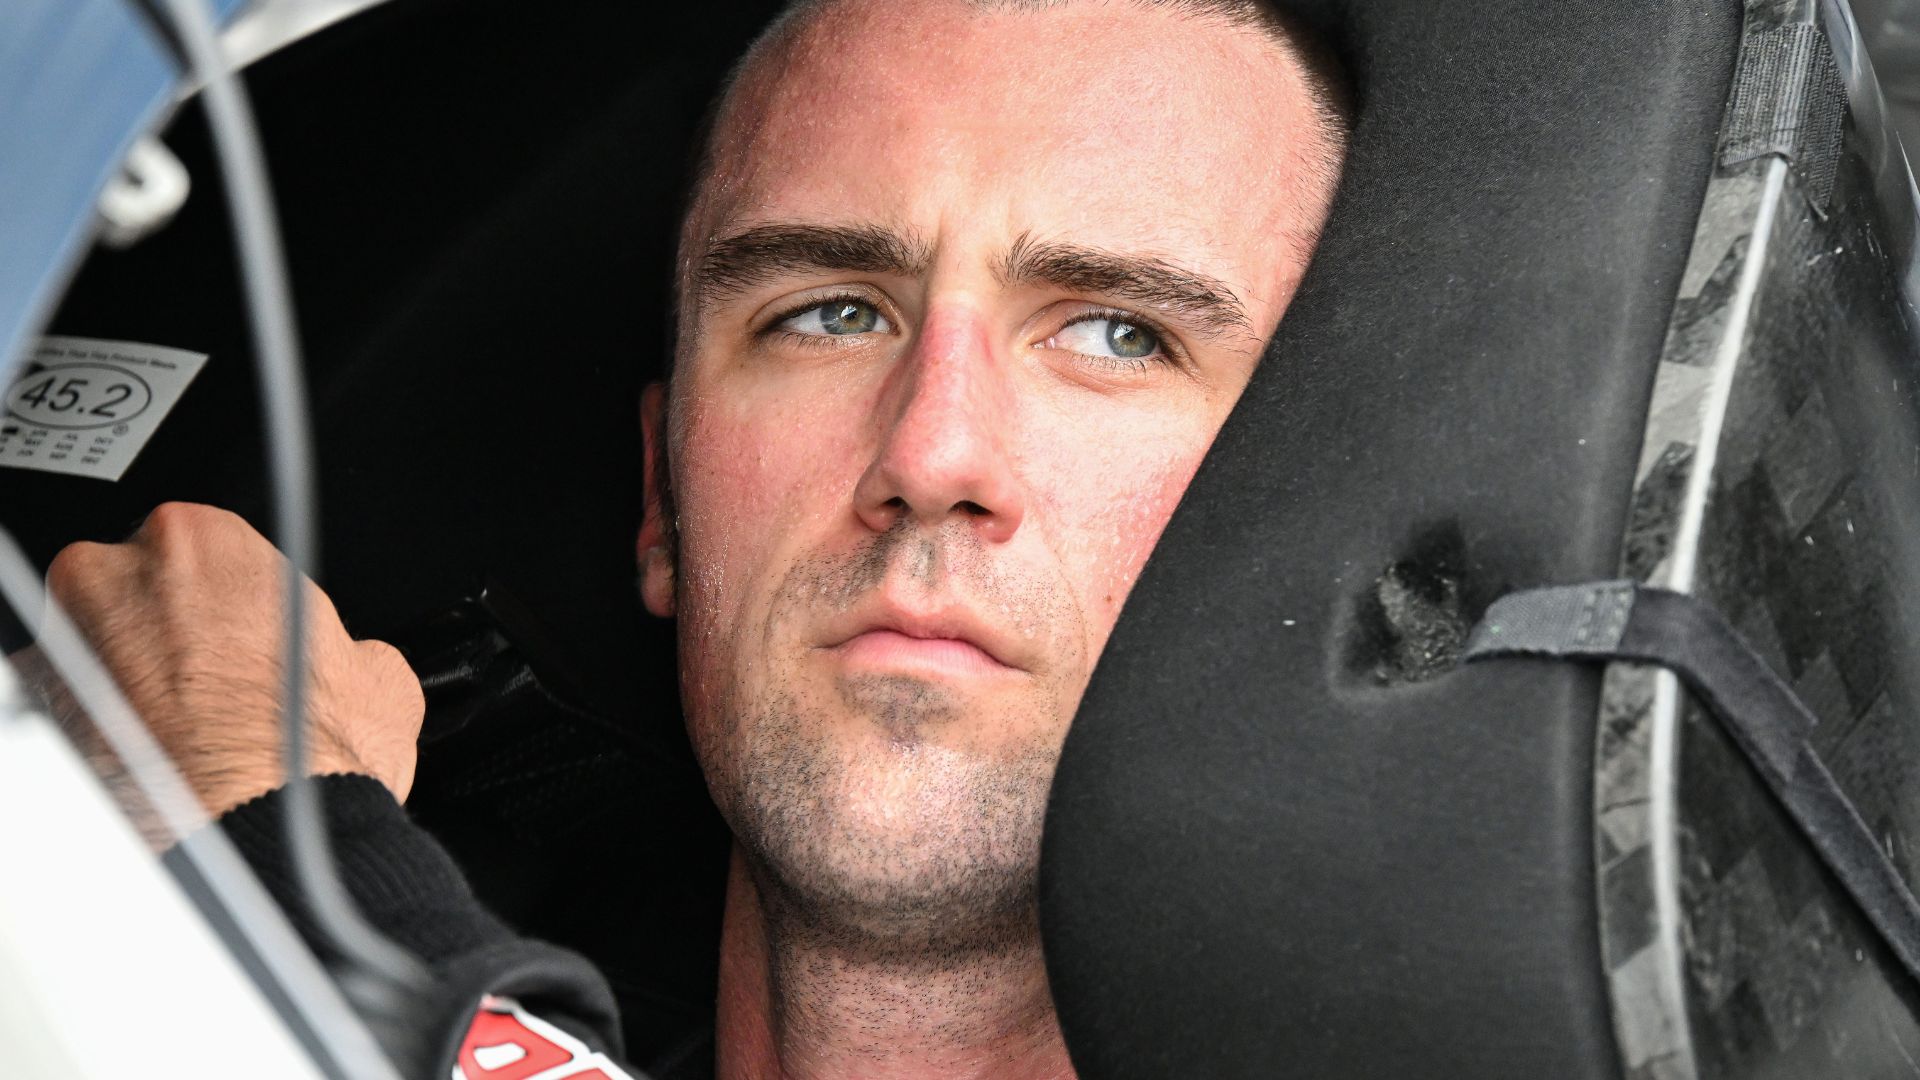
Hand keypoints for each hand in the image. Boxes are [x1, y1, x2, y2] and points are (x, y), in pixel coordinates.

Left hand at [44, 502, 423, 816]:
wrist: (256, 837)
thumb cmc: (308, 753)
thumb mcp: (381, 679)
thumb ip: (347, 648)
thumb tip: (350, 665)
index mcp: (204, 539)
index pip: (210, 549)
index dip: (236, 601)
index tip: (249, 638)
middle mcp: (116, 575)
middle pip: (134, 587)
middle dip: (168, 631)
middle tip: (215, 685)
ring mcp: (64, 644)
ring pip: (91, 645)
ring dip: (126, 678)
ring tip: (182, 733)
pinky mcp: (34, 711)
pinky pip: (59, 705)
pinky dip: (96, 727)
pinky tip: (146, 761)